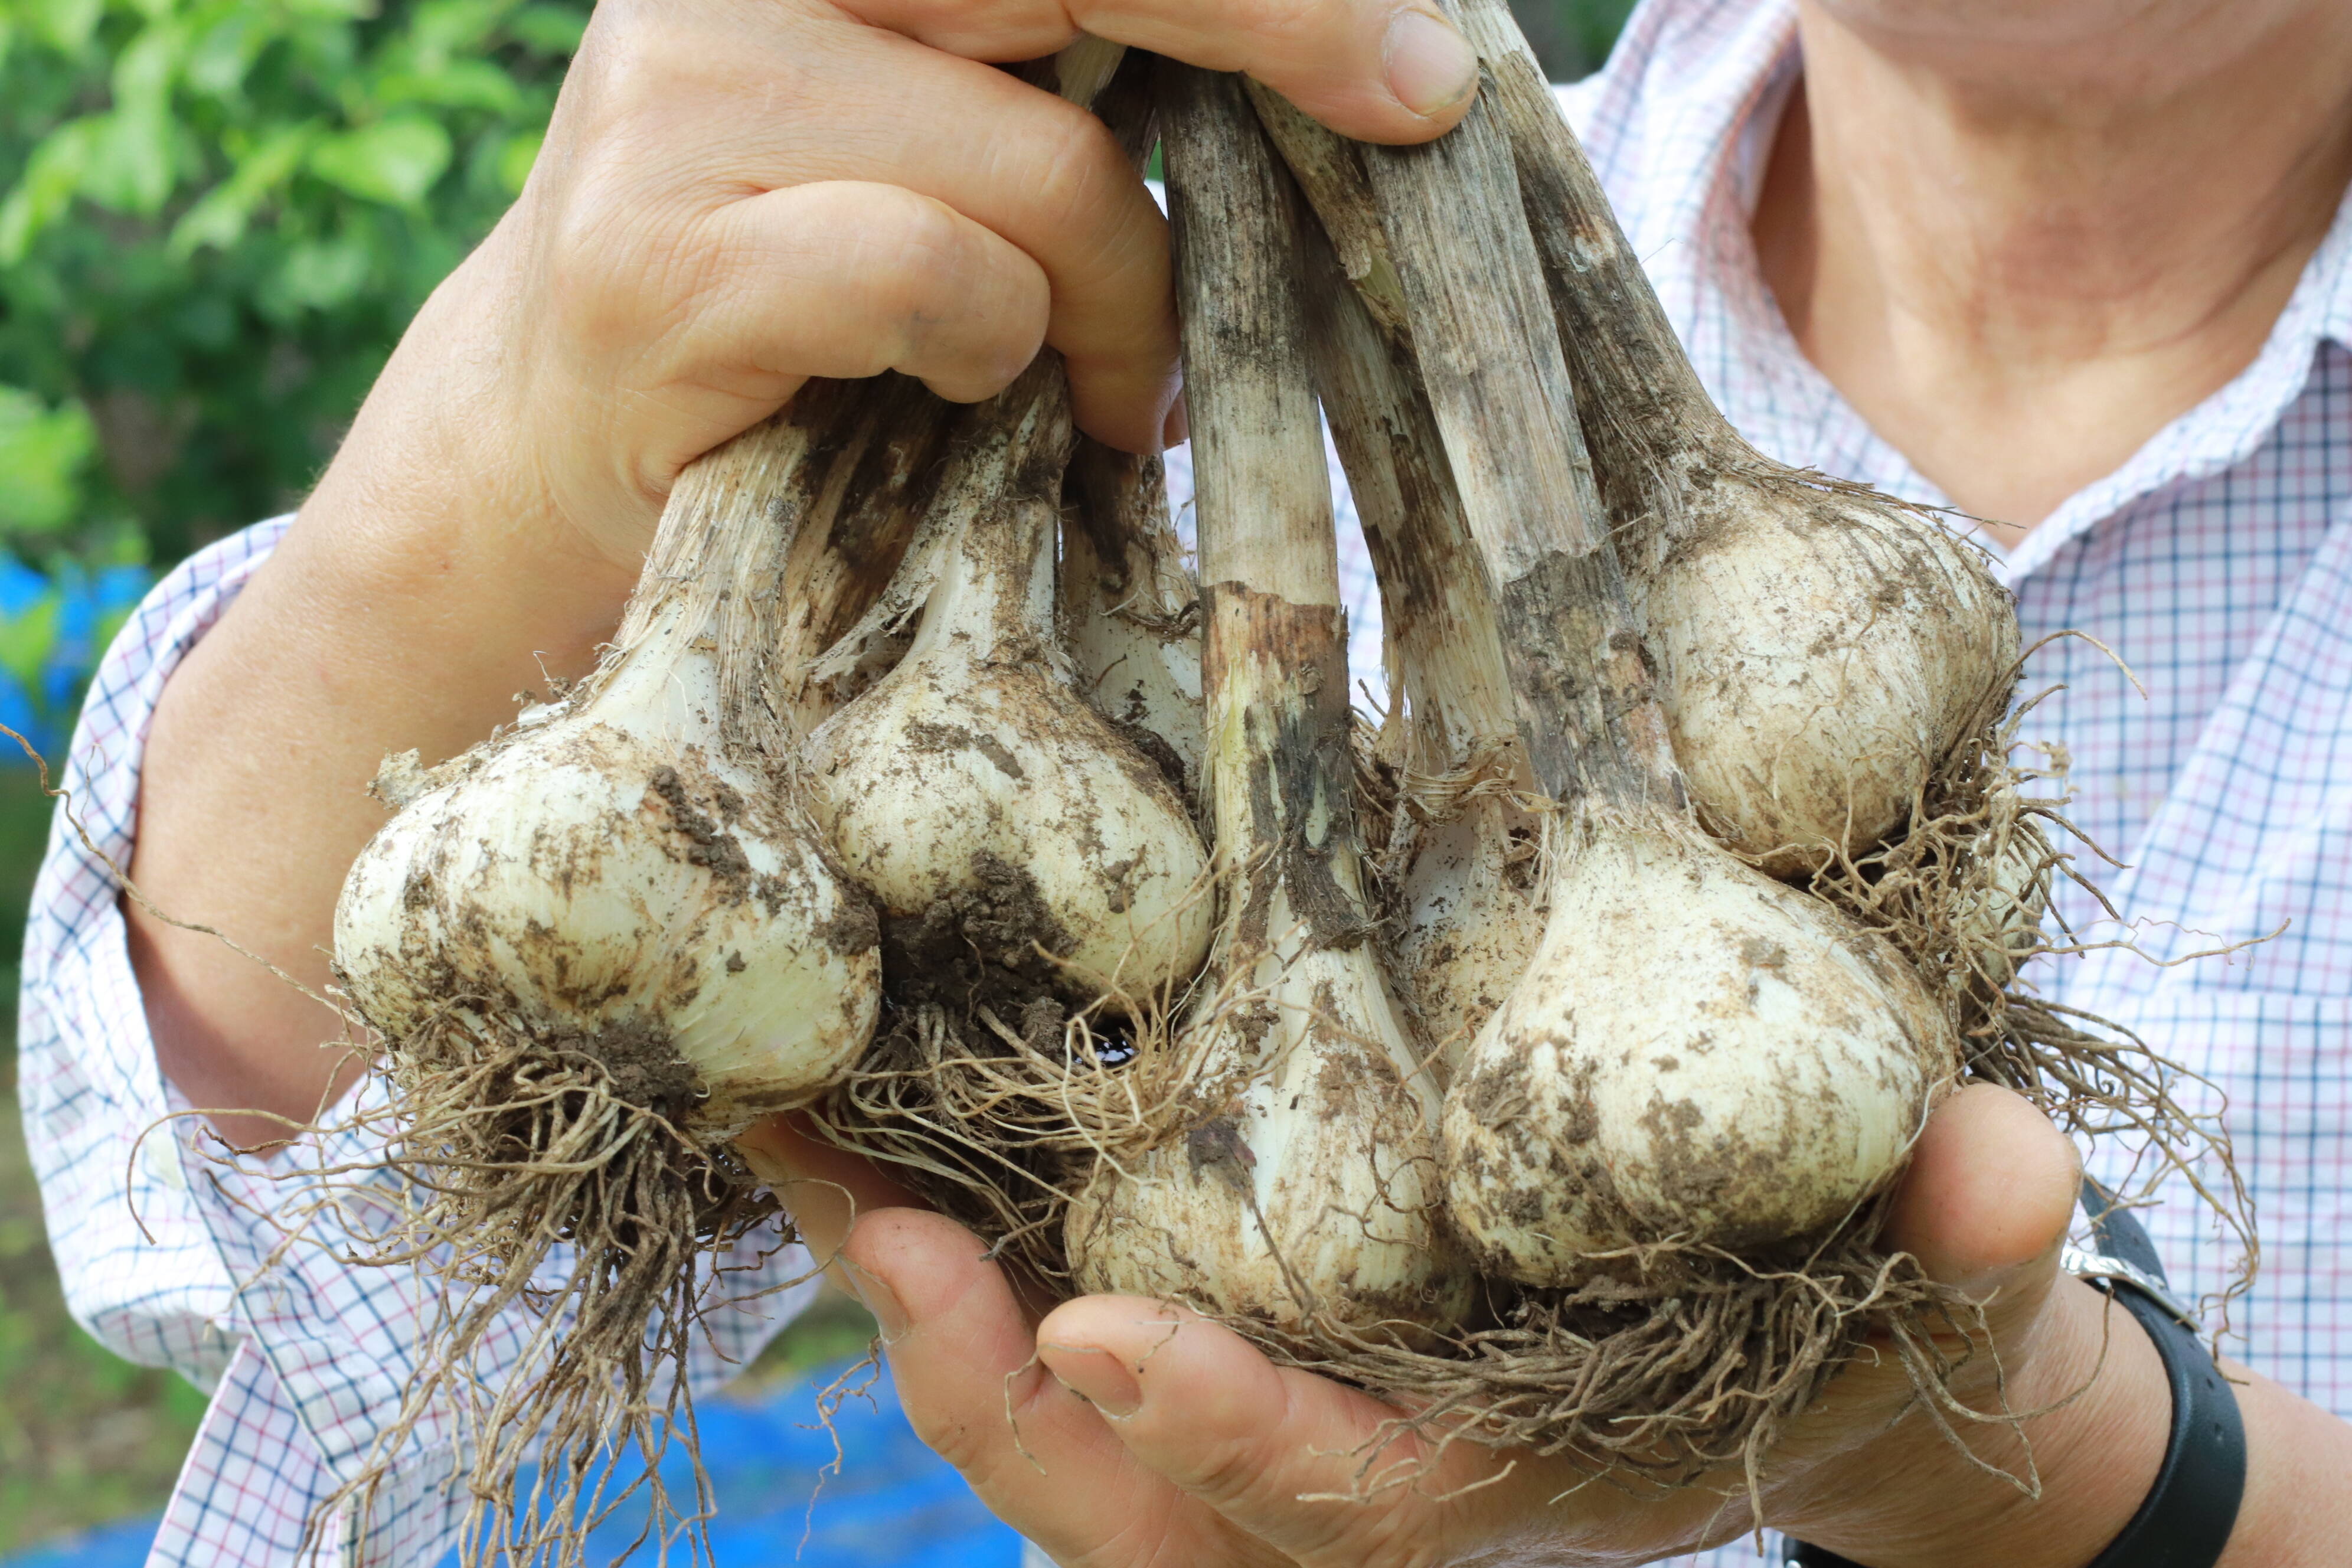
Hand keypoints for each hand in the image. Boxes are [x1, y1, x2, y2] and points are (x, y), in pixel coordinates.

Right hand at [130, 0, 1484, 1138]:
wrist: (544, 472)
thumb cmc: (787, 315)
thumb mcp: (923, 150)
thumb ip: (1049, 82)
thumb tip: (1330, 66)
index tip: (1417, 20)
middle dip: (1281, 28)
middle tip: (1413, 100)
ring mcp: (677, 103)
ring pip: (1042, 164)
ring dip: (1114, 301)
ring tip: (1095, 391)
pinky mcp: (659, 258)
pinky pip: (939, 275)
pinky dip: (994, 353)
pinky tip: (958, 396)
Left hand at [748, 1087, 2190, 1566]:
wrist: (1830, 1346)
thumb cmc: (1875, 1306)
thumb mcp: (1946, 1280)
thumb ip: (1974, 1231)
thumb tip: (1995, 1161)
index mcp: (1525, 1492)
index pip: (1355, 1510)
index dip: (1231, 1439)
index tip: (1096, 1332)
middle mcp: (1381, 1491)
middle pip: (1142, 1515)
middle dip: (992, 1392)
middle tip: (864, 1222)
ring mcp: (1299, 1439)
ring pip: (1068, 1447)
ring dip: (927, 1312)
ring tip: (800, 1152)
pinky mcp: (1256, 1361)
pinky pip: (1074, 1355)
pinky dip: (963, 1265)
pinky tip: (872, 1140)